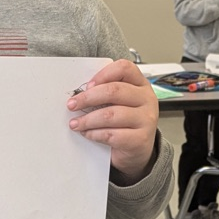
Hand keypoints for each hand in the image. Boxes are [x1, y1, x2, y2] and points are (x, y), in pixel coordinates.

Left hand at [66, 59, 158, 183]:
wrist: (137, 150)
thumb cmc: (125, 123)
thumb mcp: (120, 103)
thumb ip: (106, 94)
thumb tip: (80, 93)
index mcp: (140, 85)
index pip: (124, 68)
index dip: (103, 74)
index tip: (86, 86)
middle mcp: (147, 99)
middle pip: (114, 91)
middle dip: (88, 98)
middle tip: (72, 105)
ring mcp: (146, 119)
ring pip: (111, 114)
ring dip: (88, 119)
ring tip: (75, 123)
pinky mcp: (140, 139)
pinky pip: (112, 134)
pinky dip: (95, 134)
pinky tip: (88, 133)